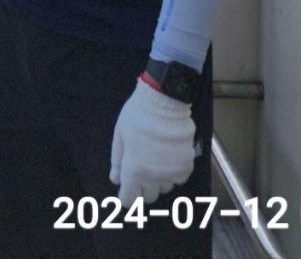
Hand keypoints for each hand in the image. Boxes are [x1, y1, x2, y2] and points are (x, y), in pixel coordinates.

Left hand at [109, 80, 194, 206]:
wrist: (164, 100)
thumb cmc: (137, 115)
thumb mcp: (120, 134)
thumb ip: (117, 160)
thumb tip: (115, 179)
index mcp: (134, 170)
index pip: (129, 199)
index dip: (126, 194)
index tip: (127, 186)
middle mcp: (153, 177)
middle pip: (148, 197)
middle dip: (143, 187)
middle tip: (142, 168)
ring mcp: (171, 173)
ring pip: (164, 188)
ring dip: (159, 180)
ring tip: (156, 159)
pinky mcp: (186, 166)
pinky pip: (179, 179)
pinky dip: (174, 172)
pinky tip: (169, 156)